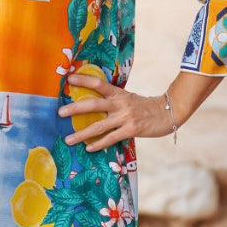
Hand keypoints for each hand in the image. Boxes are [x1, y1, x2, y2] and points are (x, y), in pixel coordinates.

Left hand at [58, 74, 174, 151]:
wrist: (167, 112)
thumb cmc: (143, 106)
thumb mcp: (127, 97)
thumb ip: (112, 100)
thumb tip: (91, 103)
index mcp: (118, 93)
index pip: (99, 84)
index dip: (84, 80)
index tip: (69, 79)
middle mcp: (120, 104)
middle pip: (94, 104)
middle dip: (75, 108)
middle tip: (60, 112)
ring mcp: (125, 117)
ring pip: (99, 125)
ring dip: (82, 133)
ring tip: (68, 139)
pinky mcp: (131, 130)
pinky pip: (111, 138)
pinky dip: (99, 143)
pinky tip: (88, 148)